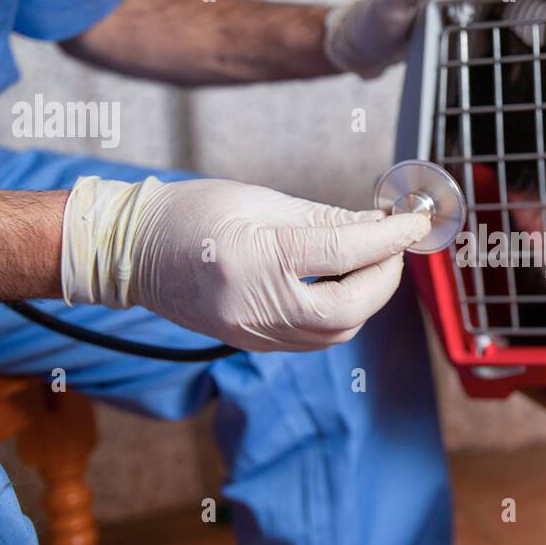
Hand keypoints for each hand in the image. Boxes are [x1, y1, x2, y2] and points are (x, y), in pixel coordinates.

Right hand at [61, 176, 430, 351]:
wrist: (132, 251)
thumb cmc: (190, 214)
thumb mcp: (261, 201)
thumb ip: (324, 218)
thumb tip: (378, 223)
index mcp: (257, 259)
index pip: (345, 251)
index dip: (389, 237)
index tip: (413, 223)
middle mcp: (256, 306)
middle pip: (349, 310)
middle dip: (383, 277)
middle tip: (394, 246)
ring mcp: (254, 333)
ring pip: (337, 332)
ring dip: (366, 299)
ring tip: (370, 262)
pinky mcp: (254, 343)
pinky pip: (315, 338)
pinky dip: (341, 314)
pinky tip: (342, 284)